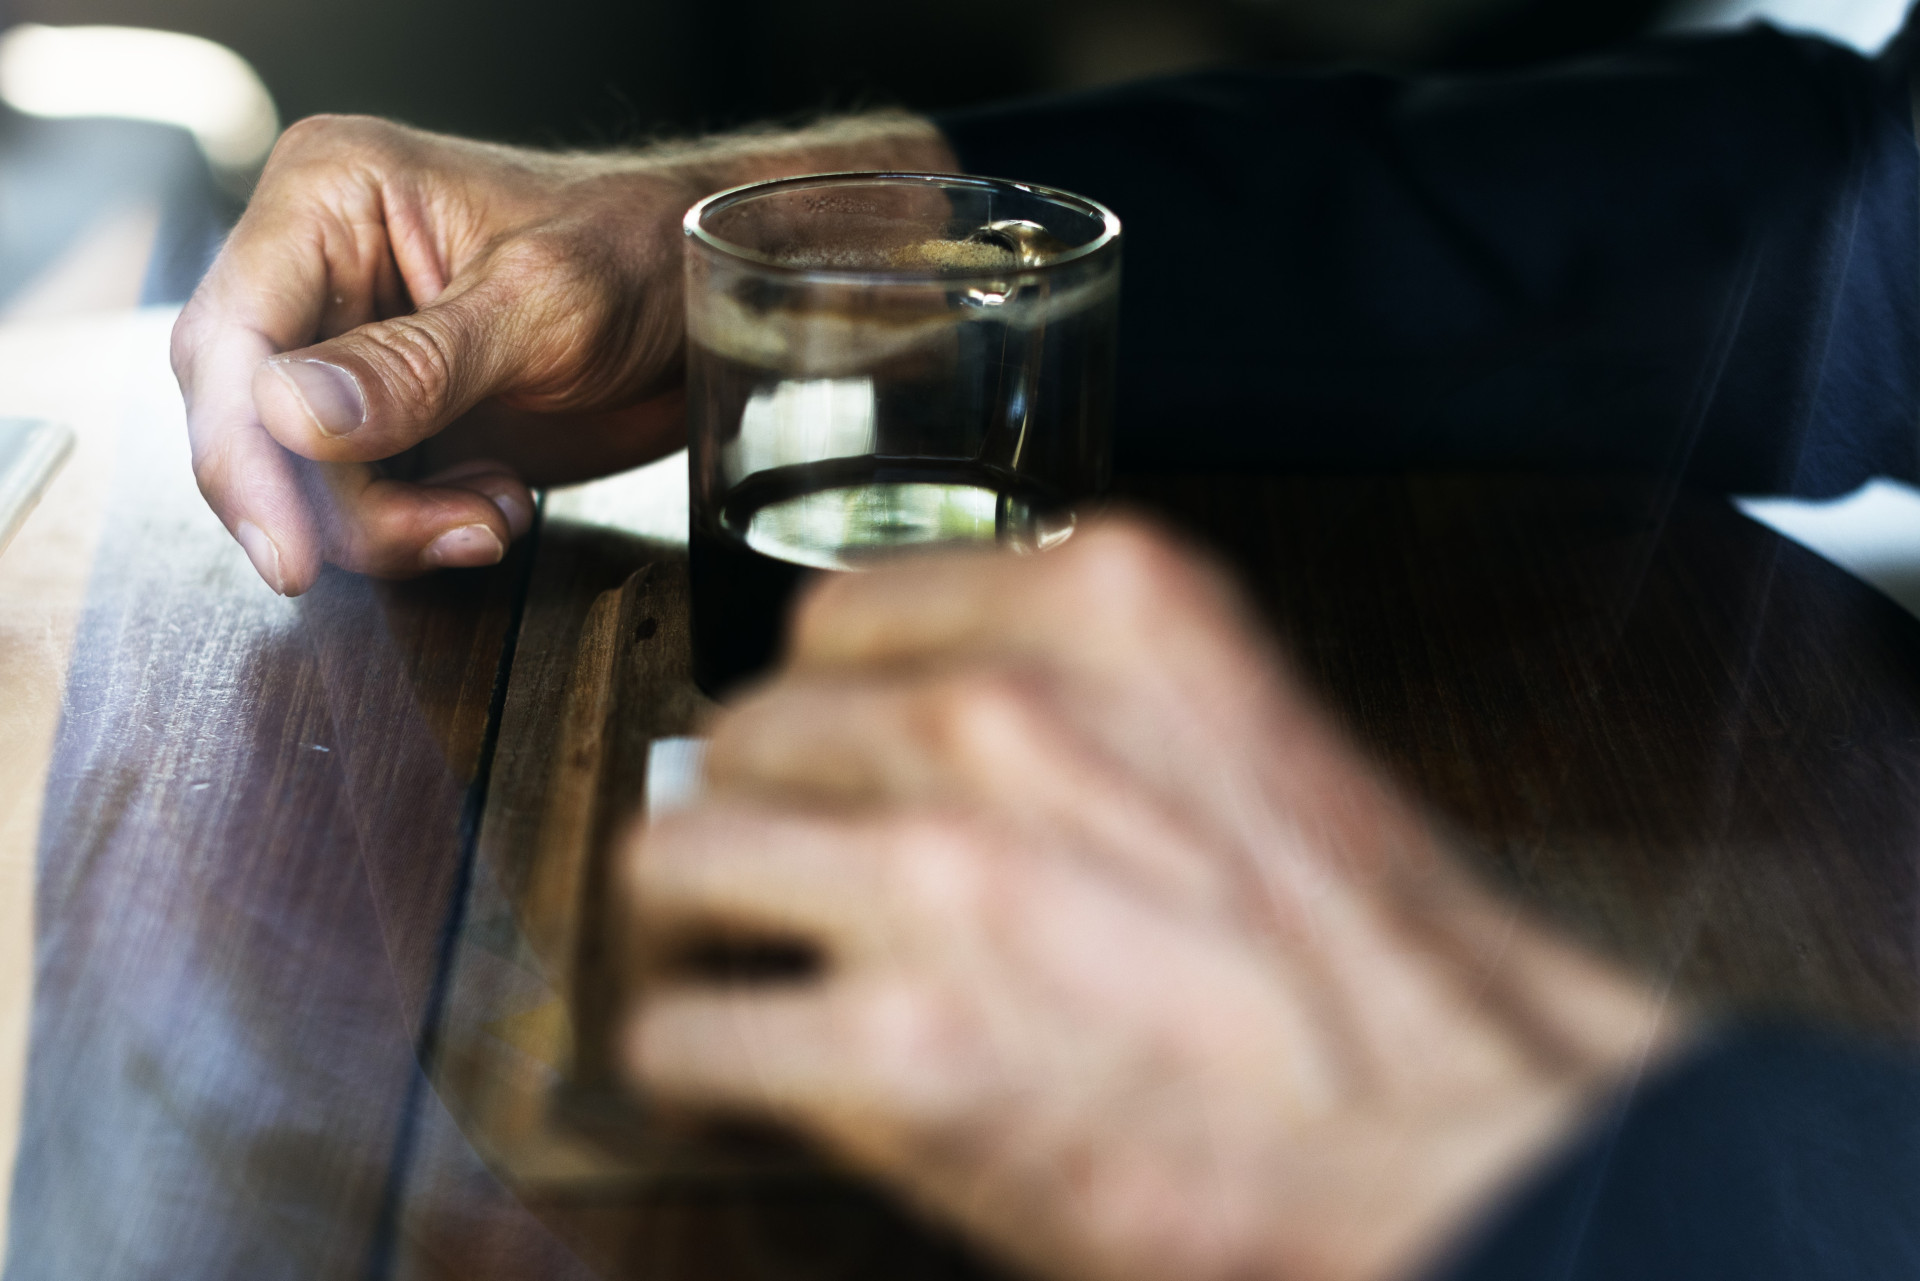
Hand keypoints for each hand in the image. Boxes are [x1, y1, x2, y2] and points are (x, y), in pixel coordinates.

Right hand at [171, 113, 954, 593]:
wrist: (715, 299)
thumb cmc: (646, 255)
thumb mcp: (542, 306)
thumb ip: (418, 365)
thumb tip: (289, 415)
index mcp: (330, 200)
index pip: (231, 339)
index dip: (244, 456)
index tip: (292, 550)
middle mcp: (320, 271)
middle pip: (249, 422)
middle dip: (337, 505)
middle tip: (442, 537)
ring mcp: (352, 351)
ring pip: (302, 479)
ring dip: (391, 527)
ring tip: (495, 514)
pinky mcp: (392, 417)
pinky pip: (361, 502)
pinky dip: (422, 530)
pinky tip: (498, 507)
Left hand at [620, 520, 1688, 1280]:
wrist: (1460, 1139)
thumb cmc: (1364, 959)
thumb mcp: (1231, 723)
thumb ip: (1072, 695)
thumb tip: (898, 727)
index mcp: (1105, 602)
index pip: (838, 615)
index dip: (824, 709)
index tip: (827, 767)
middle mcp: (1001, 709)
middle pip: (752, 731)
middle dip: (762, 813)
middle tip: (783, 886)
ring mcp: (938, 871)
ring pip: (677, 857)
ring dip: (696, 926)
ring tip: (733, 976)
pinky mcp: (902, 1046)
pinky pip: (683, 1033)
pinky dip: (693, 1066)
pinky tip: (741, 1086)